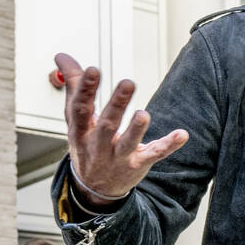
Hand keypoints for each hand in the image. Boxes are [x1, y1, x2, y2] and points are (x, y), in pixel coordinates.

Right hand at [56, 53, 188, 205]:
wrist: (95, 188)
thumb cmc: (87, 145)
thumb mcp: (76, 119)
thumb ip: (73, 86)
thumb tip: (62, 56)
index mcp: (81, 131)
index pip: (80, 109)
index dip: (86, 90)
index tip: (93, 70)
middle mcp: (99, 146)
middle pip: (107, 125)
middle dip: (117, 104)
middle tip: (128, 83)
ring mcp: (119, 157)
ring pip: (128, 144)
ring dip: (136, 130)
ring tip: (143, 114)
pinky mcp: (138, 165)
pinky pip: (154, 155)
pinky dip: (168, 145)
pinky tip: (182, 135)